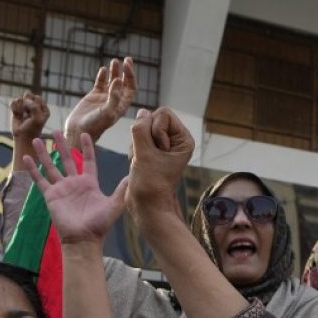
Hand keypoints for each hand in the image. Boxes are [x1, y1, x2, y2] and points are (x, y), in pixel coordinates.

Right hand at [10, 93, 50, 141]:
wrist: (22, 137)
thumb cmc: (32, 129)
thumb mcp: (37, 119)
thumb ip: (35, 107)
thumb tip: (25, 99)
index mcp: (43, 108)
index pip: (38, 98)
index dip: (34, 105)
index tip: (33, 115)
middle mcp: (35, 106)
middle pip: (28, 95)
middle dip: (26, 104)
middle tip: (27, 114)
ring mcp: (25, 106)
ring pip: (20, 98)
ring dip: (19, 107)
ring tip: (22, 116)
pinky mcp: (17, 108)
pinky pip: (13, 101)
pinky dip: (13, 108)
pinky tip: (16, 114)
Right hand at [25, 131, 126, 245]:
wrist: (83, 239)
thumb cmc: (99, 225)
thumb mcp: (114, 206)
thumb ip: (120, 190)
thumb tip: (131, 176)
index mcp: (89, 183)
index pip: (87, 161)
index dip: (86, 148)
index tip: (84, 134)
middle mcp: (74, 184)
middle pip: (66, 159)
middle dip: (61, 145)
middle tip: (55, 130)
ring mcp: (61, 189)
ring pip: (50, 166)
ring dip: (44, 153)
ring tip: (38, 139)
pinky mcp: (51, 196)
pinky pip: (40, 180)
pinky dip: (32, 169)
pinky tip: (26, 158)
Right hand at [65, 57, 136, 144]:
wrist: (79, 130)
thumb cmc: (94, 125)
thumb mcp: (107, 112)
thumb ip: (114, 97)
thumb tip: (119, 80)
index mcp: (121, 106)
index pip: (131, 89)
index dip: (131, 77)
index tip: (127, 65)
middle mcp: (115, 101)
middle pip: (124, 84)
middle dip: (127, 72)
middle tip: (127, 59)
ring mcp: (104, 98)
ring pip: (112, 81)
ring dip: (115, 71)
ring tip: (115, 61)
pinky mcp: (94, 96)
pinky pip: (100, 83)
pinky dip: (102, 76)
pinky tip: (103, 69)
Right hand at [126, 107, 194, 221]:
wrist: (147, 205)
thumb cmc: (150, 183)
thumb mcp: (144, 152)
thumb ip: (141, 128)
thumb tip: (142, 112)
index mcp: (183, 140)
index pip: (163, 113)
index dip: (155, 129)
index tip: (158, 152)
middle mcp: (175, 141)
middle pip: (151, 119)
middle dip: (144, 136)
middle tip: (149, 157)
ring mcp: (163, 146)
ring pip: (142, 129)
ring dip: (137, 145)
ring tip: (144, 162)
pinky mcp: (152, 151)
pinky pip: (137, 138)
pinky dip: (134, 150)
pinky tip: (138, 163)